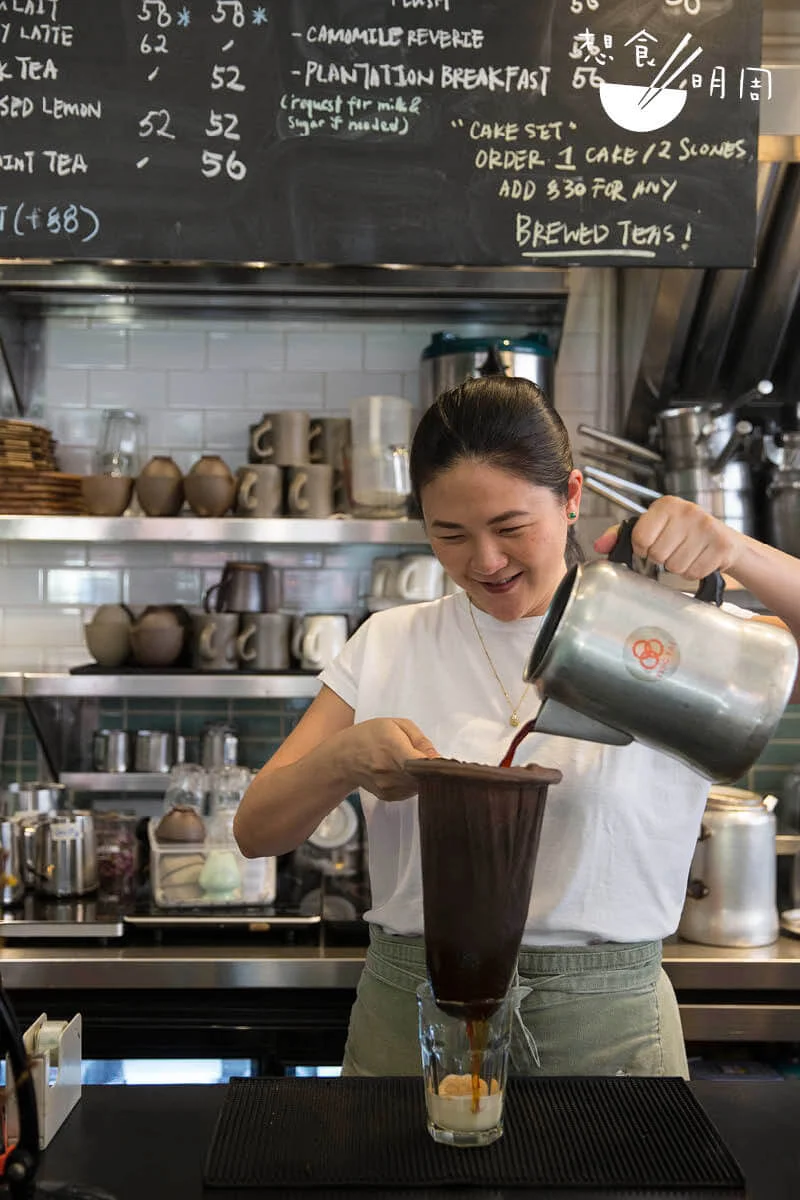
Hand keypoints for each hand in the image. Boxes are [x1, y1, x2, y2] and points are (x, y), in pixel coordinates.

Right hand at [345, 718, 439, 802]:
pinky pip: (410, 792)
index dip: (437, 764)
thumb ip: (421, 740)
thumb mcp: (397, 725)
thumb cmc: (369, 736)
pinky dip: (412, 784)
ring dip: (422, 777)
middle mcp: (391, 772)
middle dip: (432, 771)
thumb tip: (437, 758)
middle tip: (430, 760)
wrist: (343, 757)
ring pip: (420, 787)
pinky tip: (403, 772)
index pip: (423, 764)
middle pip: (425, 778)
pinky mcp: (388, 796)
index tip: (443, 761)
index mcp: (394, 749)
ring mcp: (389, 787)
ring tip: (413, 764)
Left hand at [593, 495, 742, 579]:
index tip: (652, 545)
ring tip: (688, 554)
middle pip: (657, 554)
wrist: (724, 541)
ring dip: (678, 567)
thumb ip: (623, 535)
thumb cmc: (683, 534)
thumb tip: (599, 546)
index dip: (642, 549)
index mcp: (666, 505)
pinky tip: (699, 559)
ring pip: (675, 566)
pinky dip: (694, 572)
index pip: (639, 538)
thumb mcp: (654, 528)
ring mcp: (706, 527)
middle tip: (674, 550)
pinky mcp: (721, 545)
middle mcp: (687, 511)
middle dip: (662, 559)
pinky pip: (694, 572)